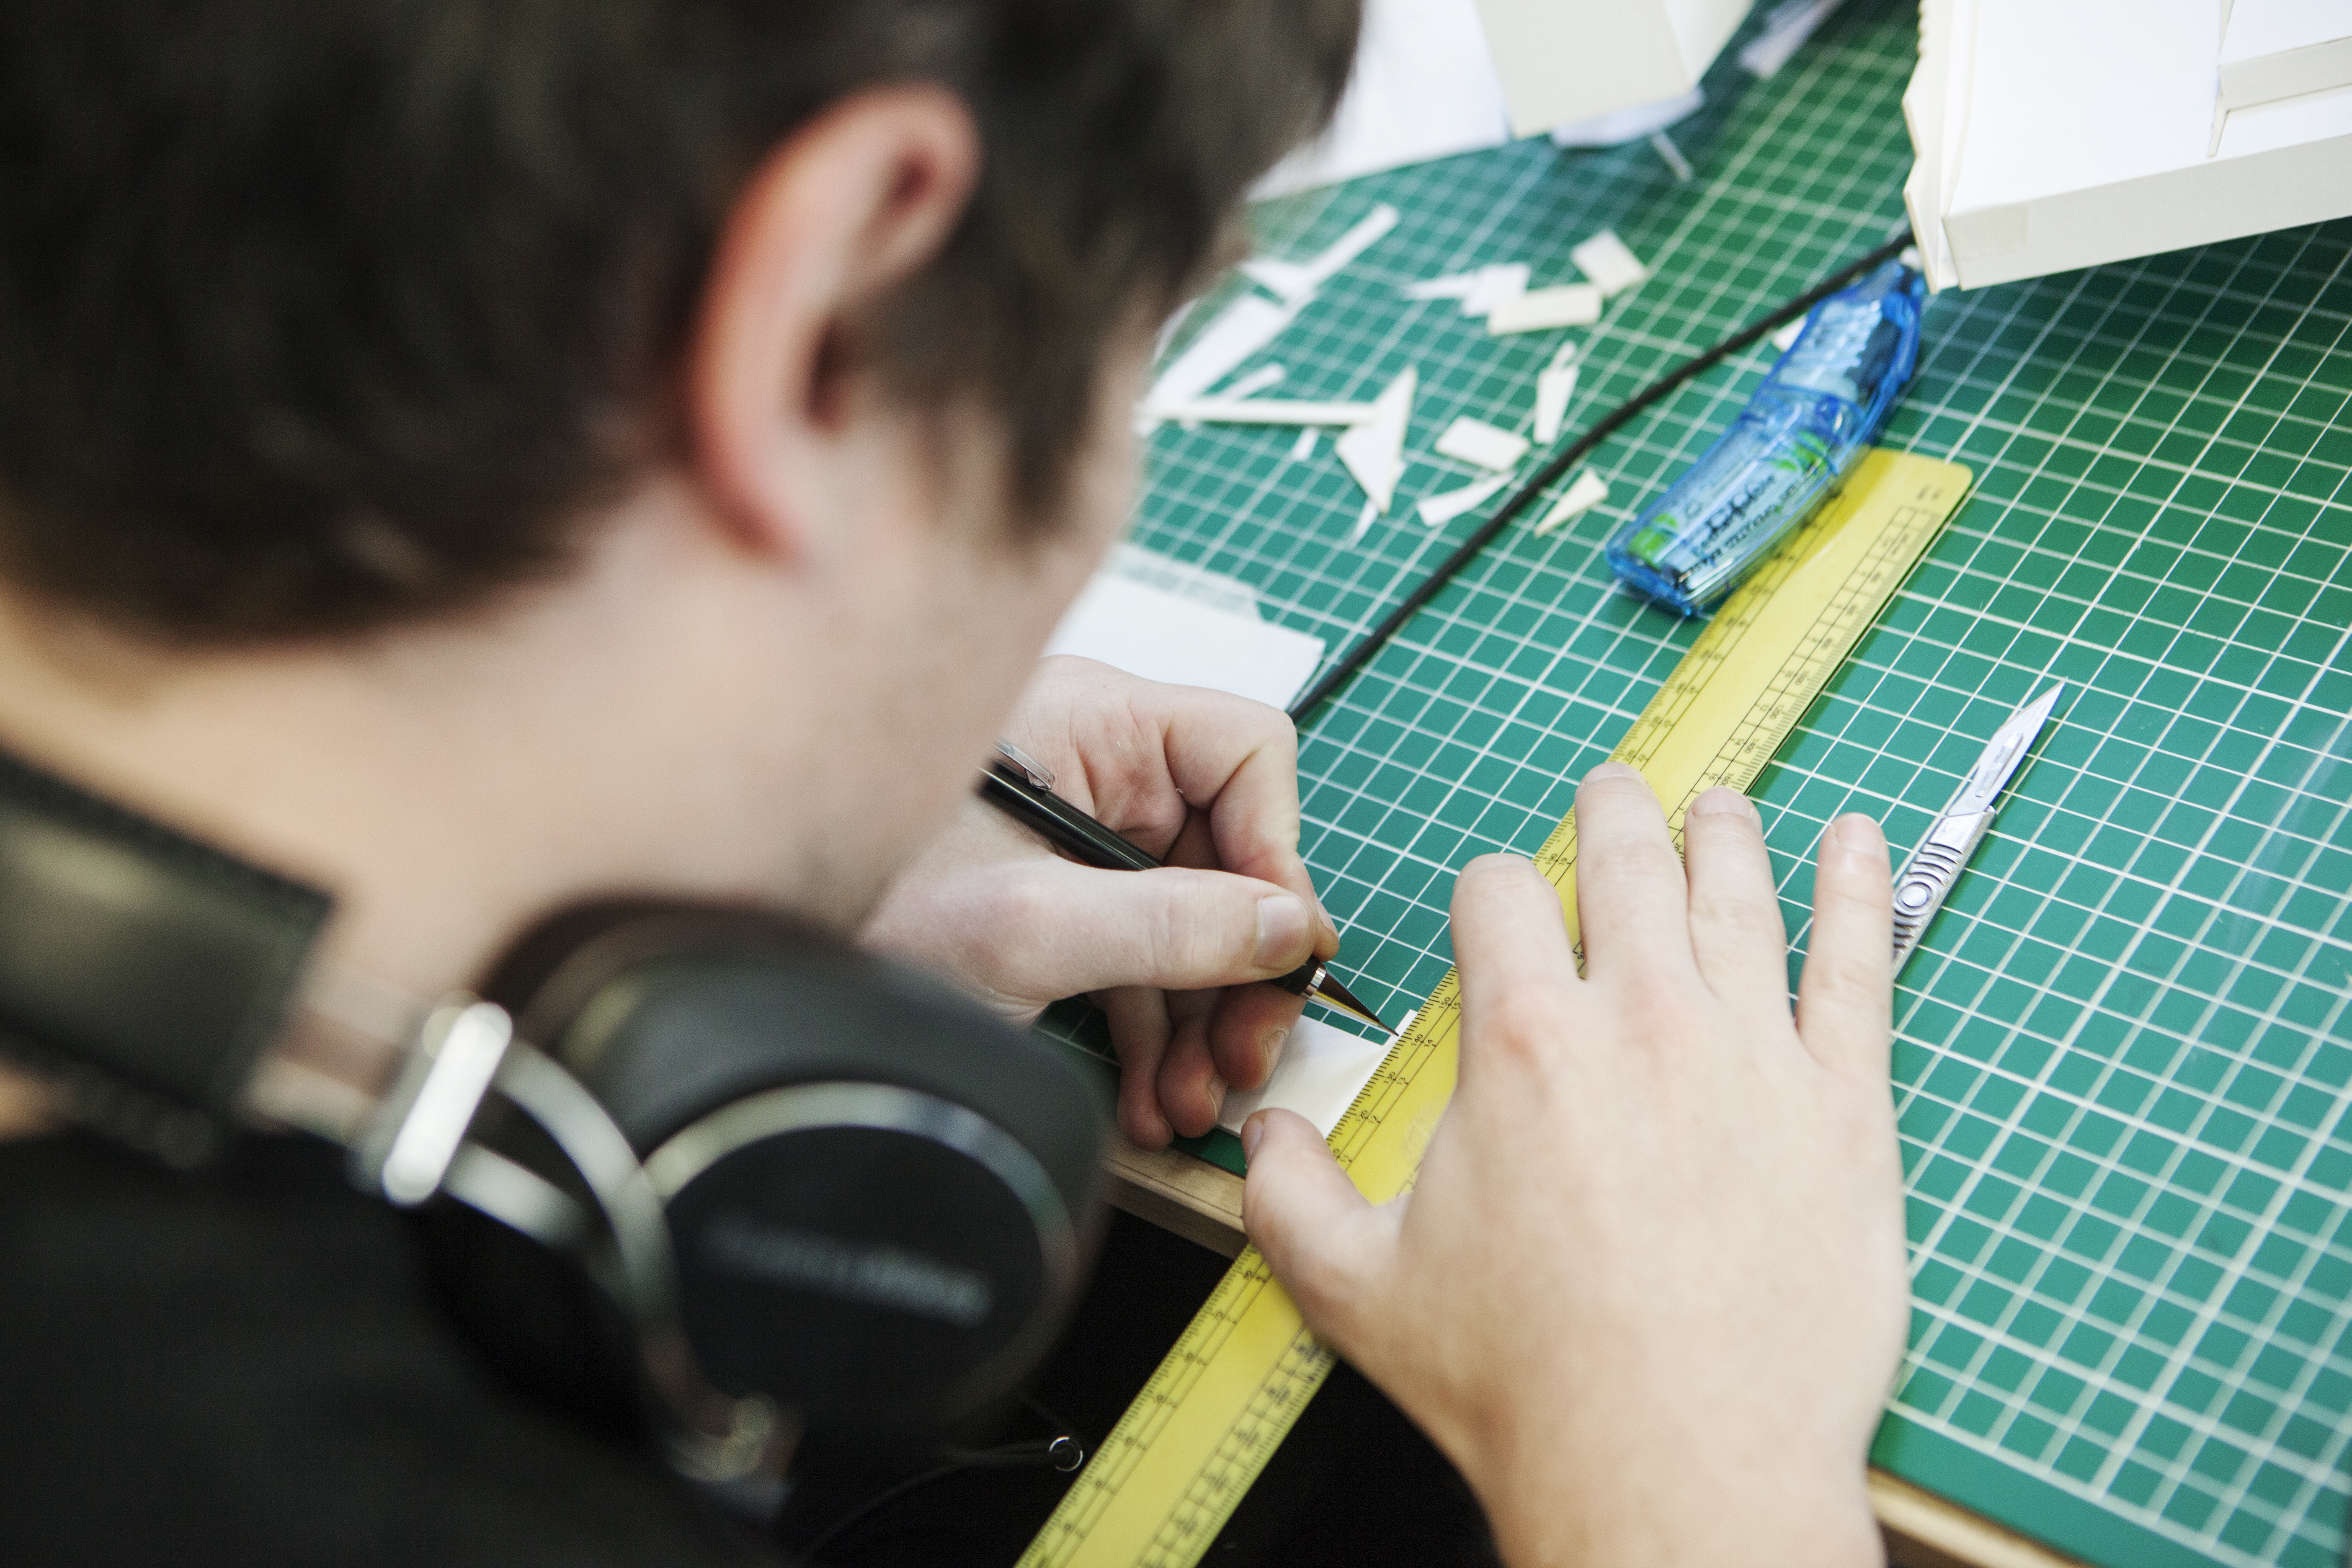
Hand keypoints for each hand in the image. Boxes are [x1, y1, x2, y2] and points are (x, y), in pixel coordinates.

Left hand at [862, 655, 1339, 1146]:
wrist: (756, 961)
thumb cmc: (865, 915)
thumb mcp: (1029, 928)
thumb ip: (1167, 924)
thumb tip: (1282, 928)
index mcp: (1092, 723)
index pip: (1245, 752)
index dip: (1276, 851)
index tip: (1277, 950)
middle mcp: (1094, 767)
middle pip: (1227, 849)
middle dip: (1240, 965)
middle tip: (1247, 1056)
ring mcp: (1075, 836)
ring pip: (1189, 916)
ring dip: (1202, 1017)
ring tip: (1193, 1101)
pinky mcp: (1053, 899)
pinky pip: (1138, 952)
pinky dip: (1154, 1026)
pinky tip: (1156, 1096)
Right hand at [1241, 764, 1904, 1567]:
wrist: (1677, 1465)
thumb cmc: (1528, 1384)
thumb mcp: (1354, 1289)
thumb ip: (1288, 1195)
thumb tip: (1260, 1138)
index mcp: (1523, 1045)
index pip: (1501, 895)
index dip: (1494, 889)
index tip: (1501, 910)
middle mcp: (1641, 1020)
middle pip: (1629, 860)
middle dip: (1613, 815)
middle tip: (1616, 795)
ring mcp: (1753, 1053)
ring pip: (1739, 892)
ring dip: (1724, 833)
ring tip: (1720, 804)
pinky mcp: (1845, 1105)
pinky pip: (1859, 964)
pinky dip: (1862, 890)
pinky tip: (1858, 844)